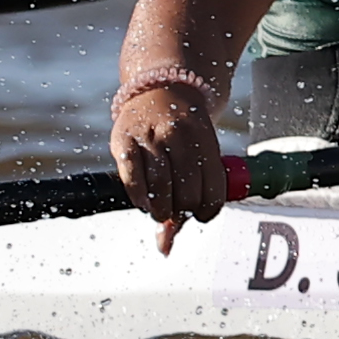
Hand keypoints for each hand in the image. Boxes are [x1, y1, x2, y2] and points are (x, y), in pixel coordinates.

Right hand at [115, 68, 233, 251]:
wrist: (158, 88)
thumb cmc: (183, 132)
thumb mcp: (198, 154)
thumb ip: (191, 199)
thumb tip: (165, 250)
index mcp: (205, 138)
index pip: (214, 191)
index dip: (208, 211)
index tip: (200, 212)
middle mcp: (178, 136)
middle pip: (188, 195)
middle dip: (183, 210)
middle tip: (177, 206)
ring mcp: (150, 137)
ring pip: (161, 193)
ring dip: (161, 210)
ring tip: (160, 206)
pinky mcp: (123, 141)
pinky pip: (132, 182)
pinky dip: (139, 199)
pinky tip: (144, 198)